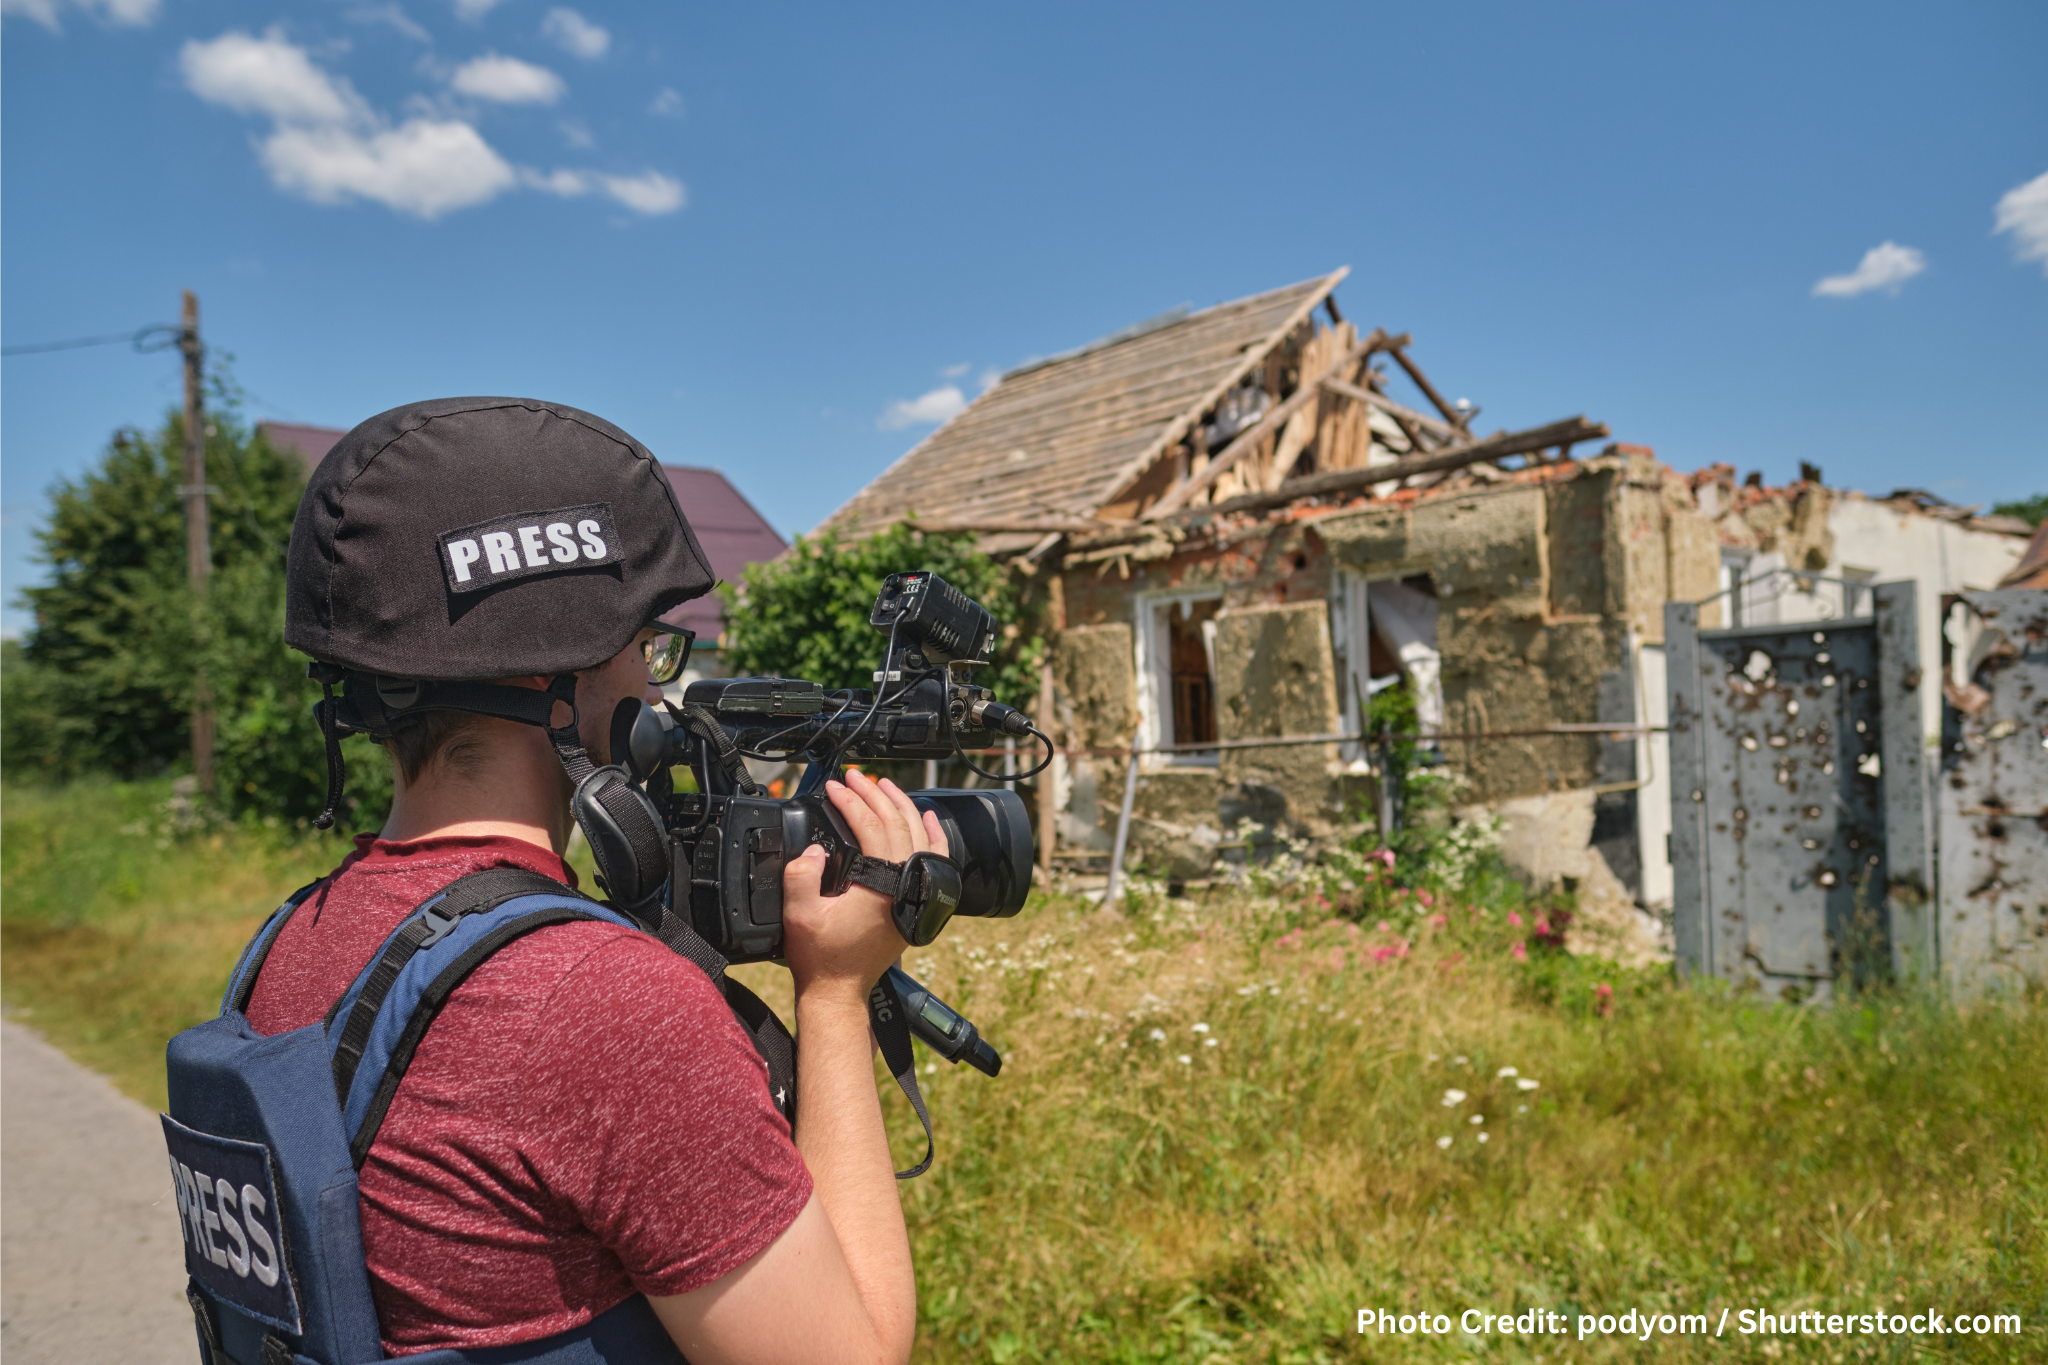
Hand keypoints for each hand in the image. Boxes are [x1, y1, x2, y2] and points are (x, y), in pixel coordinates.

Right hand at [781, 770, 948, 1001]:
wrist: (839, 990)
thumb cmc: (821, 957)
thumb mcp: (799, 915)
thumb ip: (801, 876)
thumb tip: (813, 850)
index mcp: (882, 886)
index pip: (872, 827)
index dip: (851, 802)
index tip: (834, 787)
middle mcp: (906, 886)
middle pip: (898, 824)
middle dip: (875, 794)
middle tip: (854, 776)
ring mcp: (916, 894)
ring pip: (919, 835)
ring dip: (901, 806)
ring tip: (883, 785)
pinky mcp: (917, 902)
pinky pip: (935, 859)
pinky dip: (932, 835)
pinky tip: (926, 817)